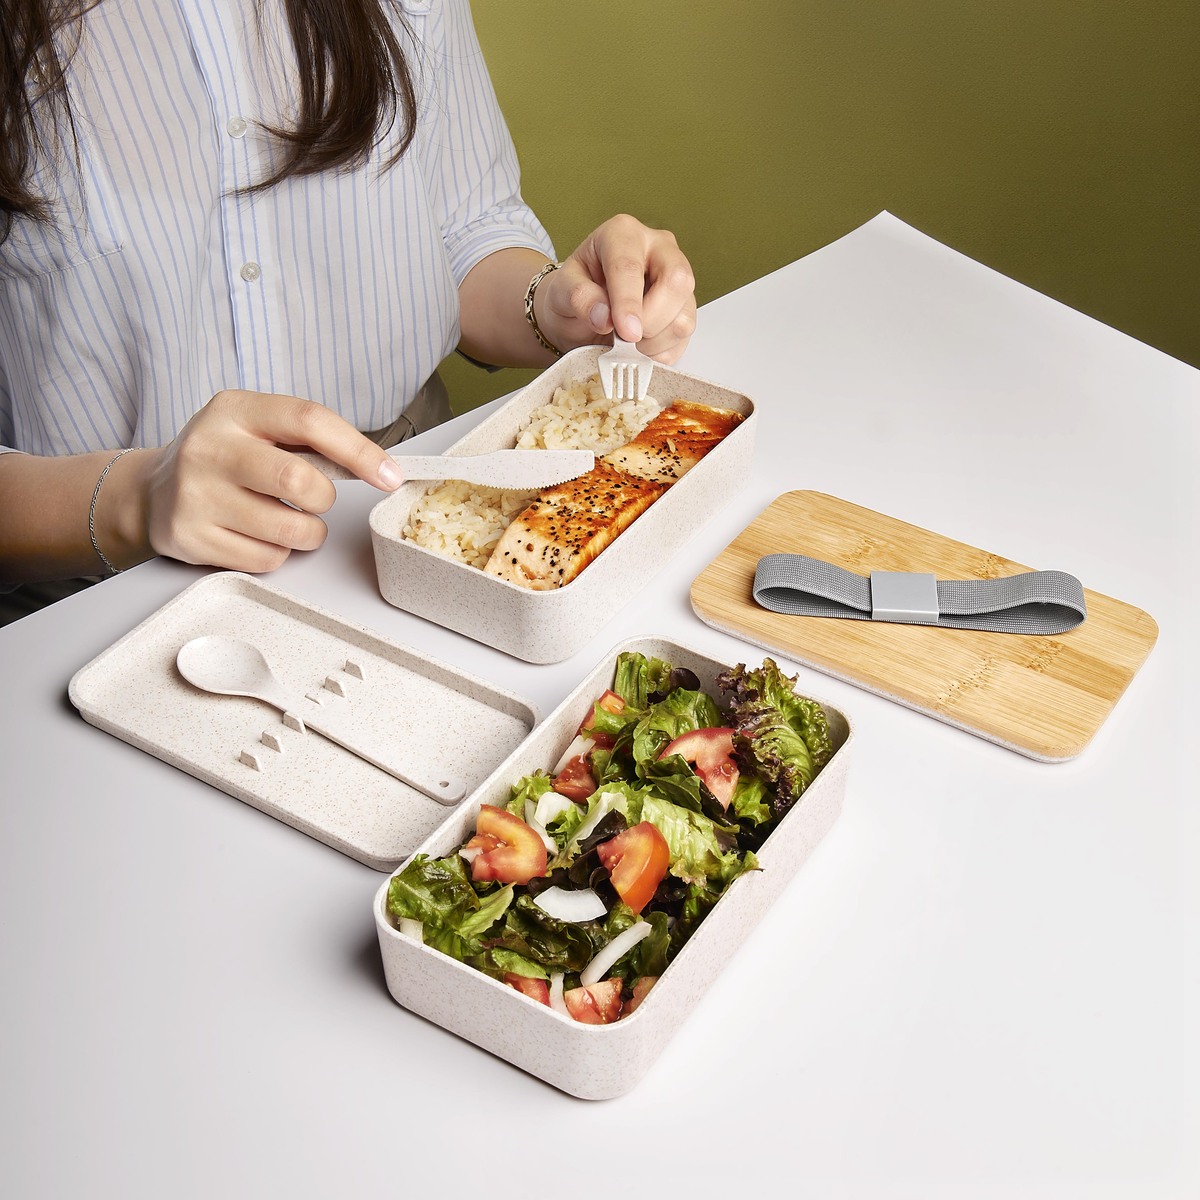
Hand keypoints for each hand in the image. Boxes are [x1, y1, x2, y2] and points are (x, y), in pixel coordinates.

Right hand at [142, 390, 401, 571]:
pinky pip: (266, 559)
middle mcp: (209, 448)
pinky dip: (277, 553)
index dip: (358, 450)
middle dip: (323, 500)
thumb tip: (377, 466)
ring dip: (307, 533)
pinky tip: (257, 535)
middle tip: (314, 501)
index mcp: (234, 410)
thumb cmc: (223, 458)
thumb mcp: (256, 428)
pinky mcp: (191, 538)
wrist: (150, 492)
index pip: (309, 420)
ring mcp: (196, 495)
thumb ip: (309, 440)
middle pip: (299, 481)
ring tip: (288, 520)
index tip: (389, 474)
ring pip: (289, 530)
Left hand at [539, 214, 696, 362]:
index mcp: (623, 234)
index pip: (631, 266)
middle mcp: (659, 249)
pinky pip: (683, 338)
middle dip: (650, 320)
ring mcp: (677, 279)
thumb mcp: (561, 290)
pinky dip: (659, 352)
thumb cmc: (575, 292)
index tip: (624, 331)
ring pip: (683, 317)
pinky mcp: (685, 309)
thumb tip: (604, 317)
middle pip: (677, 281)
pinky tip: (639, 347)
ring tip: (627, 343)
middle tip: (625, 337)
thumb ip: (578, 297)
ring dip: (653, 341)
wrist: (582, 310)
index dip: (628, 303)